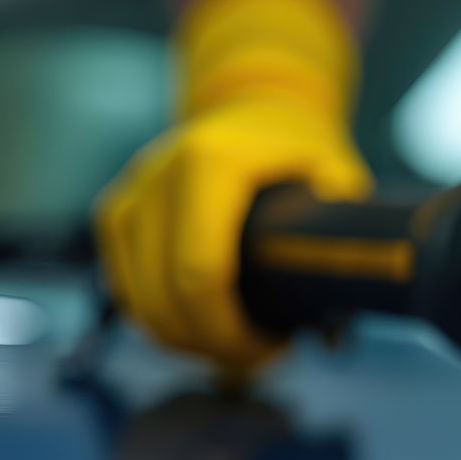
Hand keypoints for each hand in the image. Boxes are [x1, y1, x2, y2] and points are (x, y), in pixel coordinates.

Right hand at [92, 0, 367, 375]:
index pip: (200, 275)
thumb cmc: (300, 148)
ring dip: (184, 340)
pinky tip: (201, 328)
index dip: (231, 333)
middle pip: (164, 299)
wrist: (256, 102)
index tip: (273, 348)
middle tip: (261, 357)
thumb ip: (344, 242)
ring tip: (235, 344)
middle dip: (211, 346)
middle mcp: (159, 174)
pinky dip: (158, 320)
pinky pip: (124, 289)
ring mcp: (131, 192)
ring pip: (137, 303)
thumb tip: (333, 335)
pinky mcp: (117, 212)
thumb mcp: (338, 176)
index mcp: (211, 163)